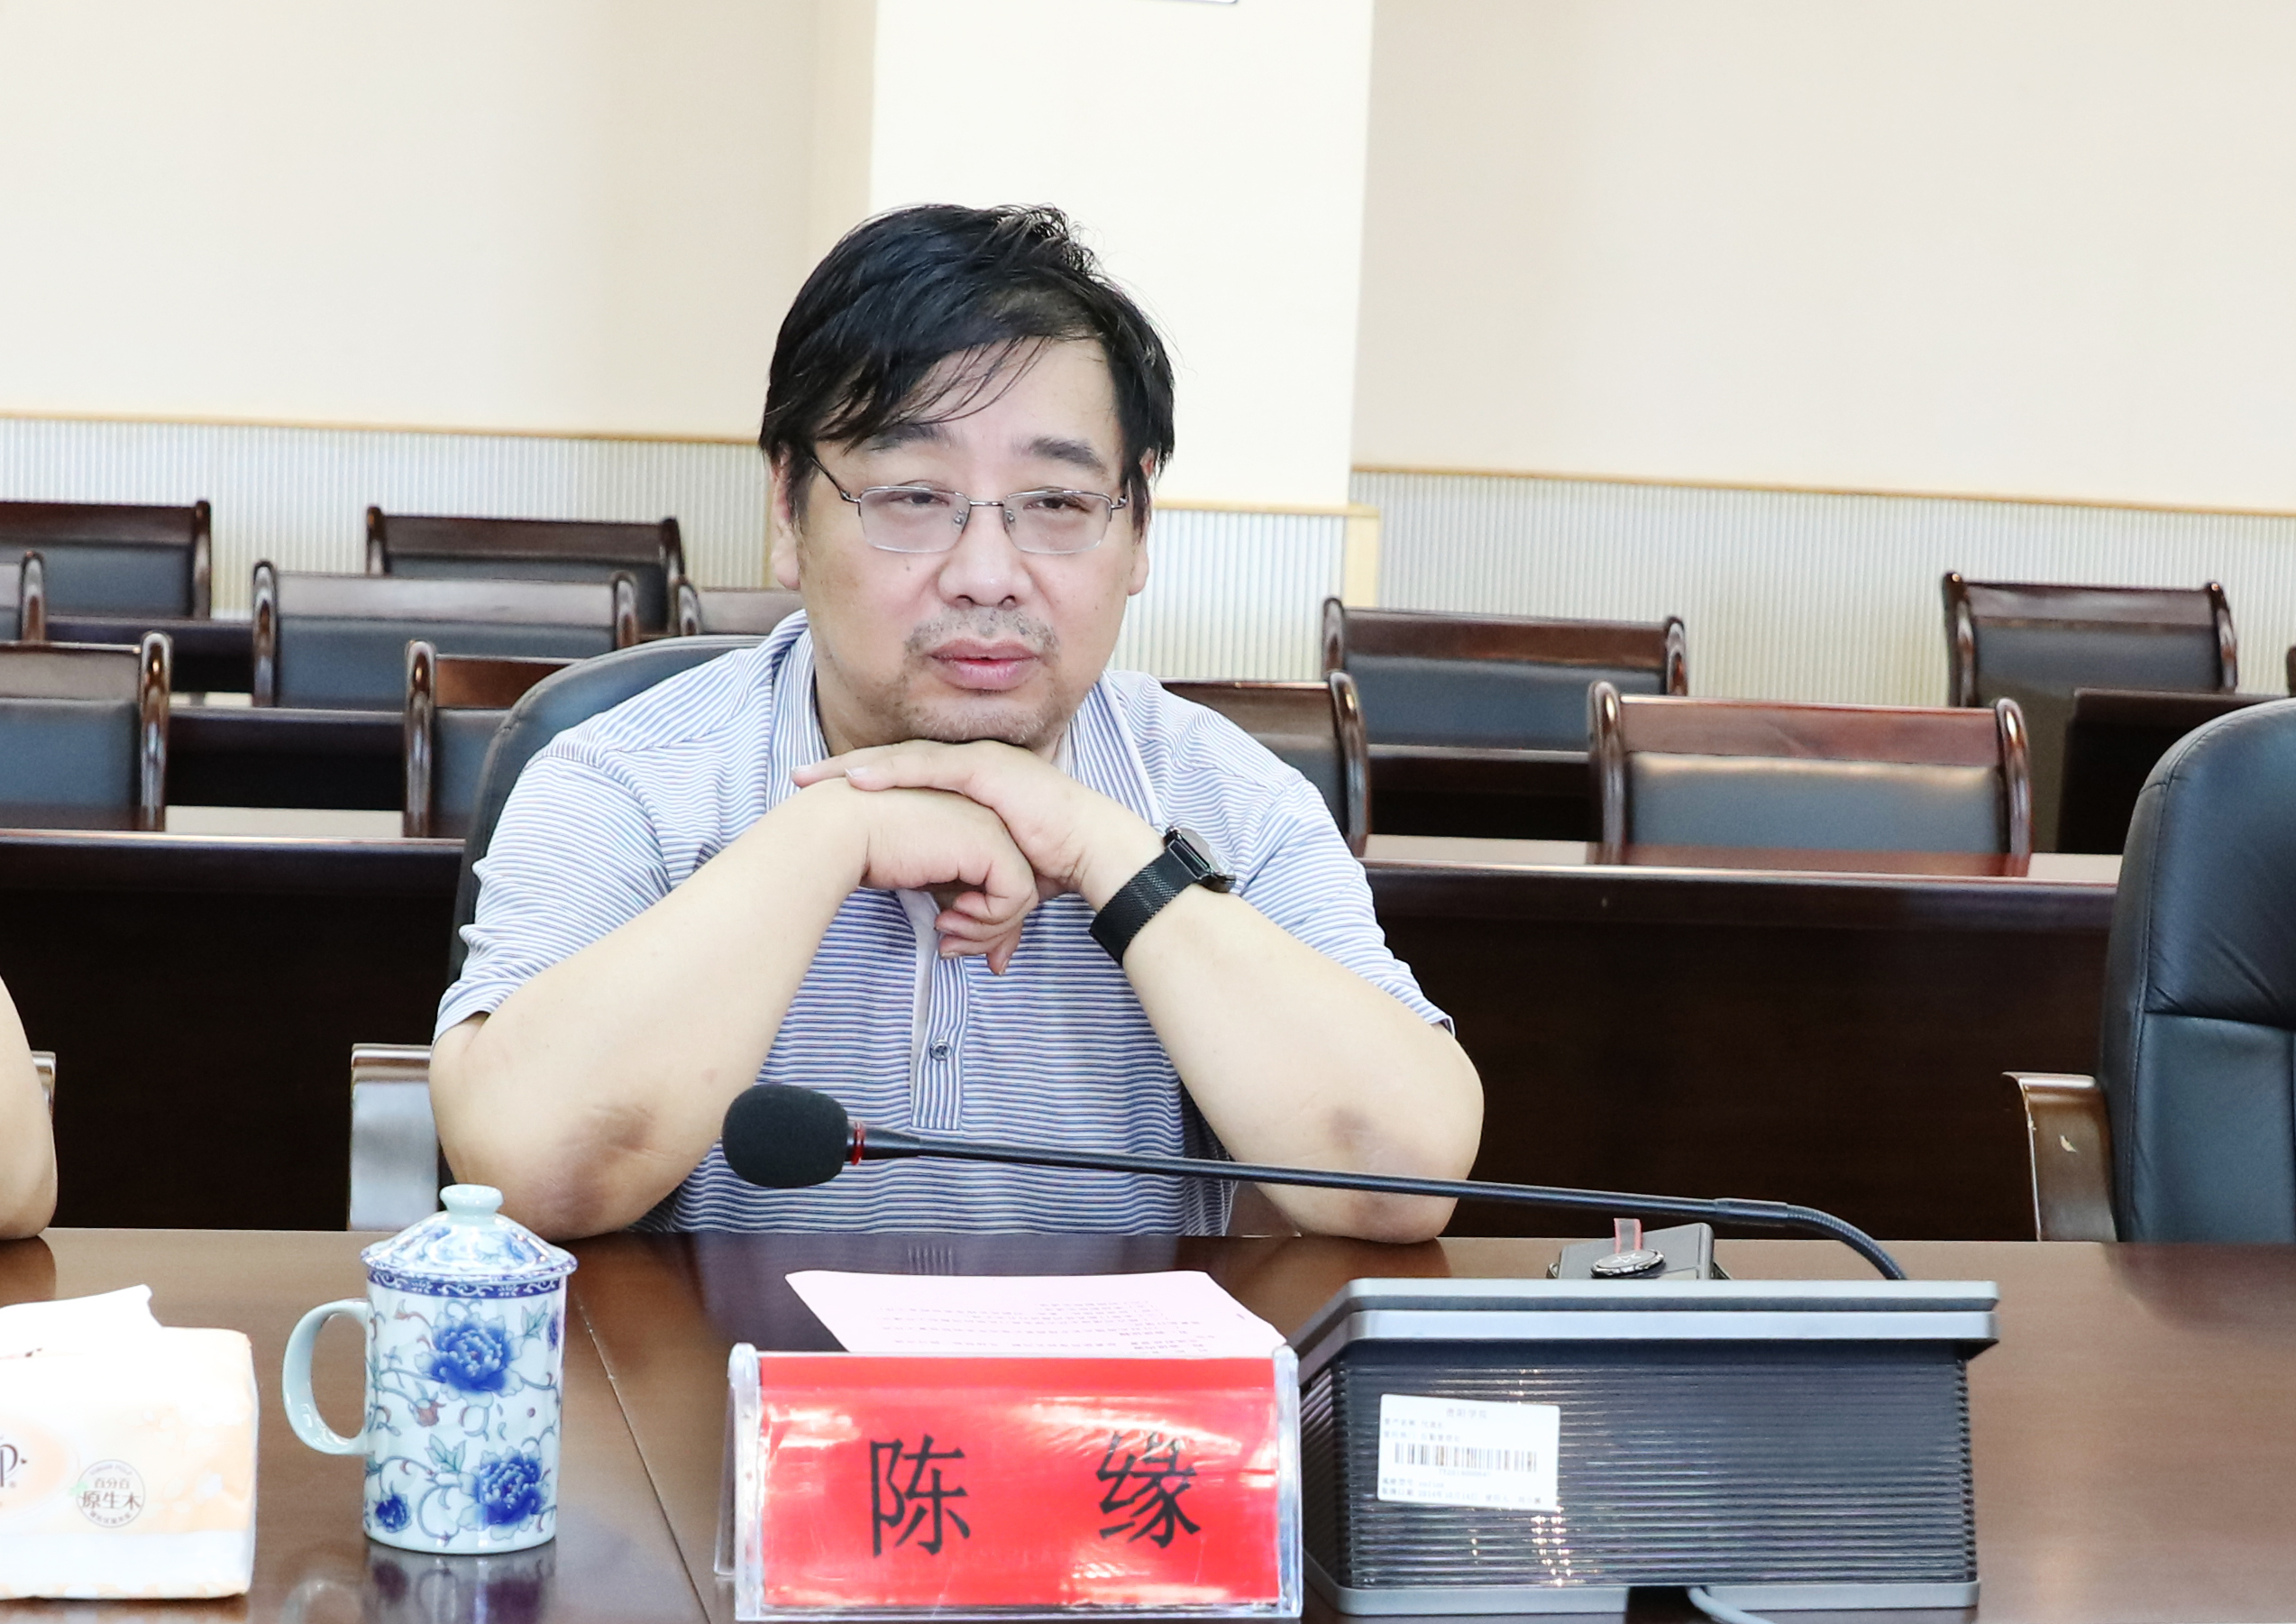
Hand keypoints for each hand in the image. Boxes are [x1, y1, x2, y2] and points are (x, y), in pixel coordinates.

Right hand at [788, 777, 1042, 970]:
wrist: (839, 828)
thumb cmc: (866, 852)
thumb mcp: (922, 879)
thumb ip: (955, 902)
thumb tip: (988, 954)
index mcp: (972, 822)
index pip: (1000, 881)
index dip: (986, 924)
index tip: (954, 947)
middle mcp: (988, 820)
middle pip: (1015, 891)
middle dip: (990, 934)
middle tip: (952, 951)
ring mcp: (994, 829)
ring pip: (1021, 898)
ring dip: (985, 932)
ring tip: (946, 936)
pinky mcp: (992, 845)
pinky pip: (1016, 898)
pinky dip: (988, 921)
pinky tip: (949, 919)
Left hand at [795, 740, 1165, 909]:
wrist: (1092, 852)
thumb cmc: (1051, 864)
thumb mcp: (994, 880)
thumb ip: (970, 904)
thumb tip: (951, 941)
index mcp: (965, 786)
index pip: (902, 778)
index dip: (859, 782)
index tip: (818, 793)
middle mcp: (967, 766)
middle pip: (892, 763)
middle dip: (842, 770)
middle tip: (798, 778)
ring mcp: (977, 764)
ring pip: (904, 760)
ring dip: (856, 768)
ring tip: (817, 778)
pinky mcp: (988, 771)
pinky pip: (931, 770)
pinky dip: (892, 774)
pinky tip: (859, 779)